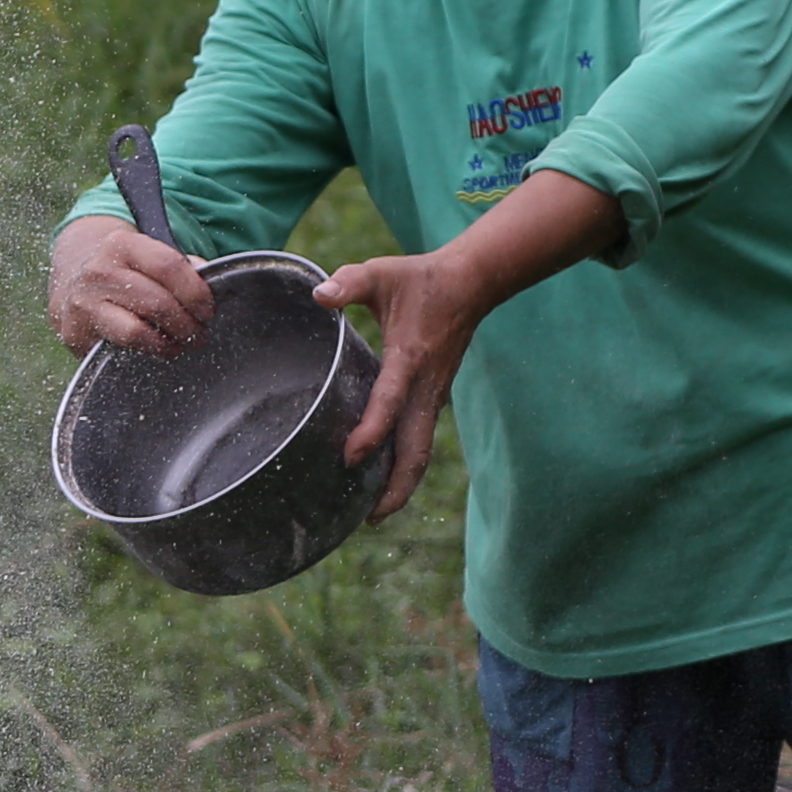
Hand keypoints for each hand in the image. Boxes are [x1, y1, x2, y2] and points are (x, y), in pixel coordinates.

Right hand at [48, 213, 212, 355]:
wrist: (74, 285)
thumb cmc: (126, 273)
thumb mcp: (147, 256)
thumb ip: (179, 265)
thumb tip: (205, 275)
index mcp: (121, 245)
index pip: (169, 266)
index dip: (196, 292)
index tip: (207, 310)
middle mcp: (98, 272)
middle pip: (157, 303)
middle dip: (187, 324)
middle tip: (199, 333)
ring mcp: (84, 304)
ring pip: (137, 331)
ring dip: (168, 343)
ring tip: (181, 343)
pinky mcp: (76, 333)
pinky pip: (121, 349)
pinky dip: (147, 352)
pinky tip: (157, 348)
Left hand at [309, 247, 483, 521]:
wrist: (472, 283)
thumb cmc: (420, 279)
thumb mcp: (381, 273)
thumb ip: (349, 283)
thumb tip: (320, 296)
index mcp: (410, 358)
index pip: (390, 402)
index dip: (371, 431)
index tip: (350, 457)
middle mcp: (426, 386)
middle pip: (416, 449)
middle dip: (396, 487)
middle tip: (368, 519)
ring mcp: (434, 396)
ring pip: (421, 450)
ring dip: (401, 483)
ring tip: (372, 515)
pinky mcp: (433, 397)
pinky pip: (420, 439)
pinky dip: (404, 464)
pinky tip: (382, 480)